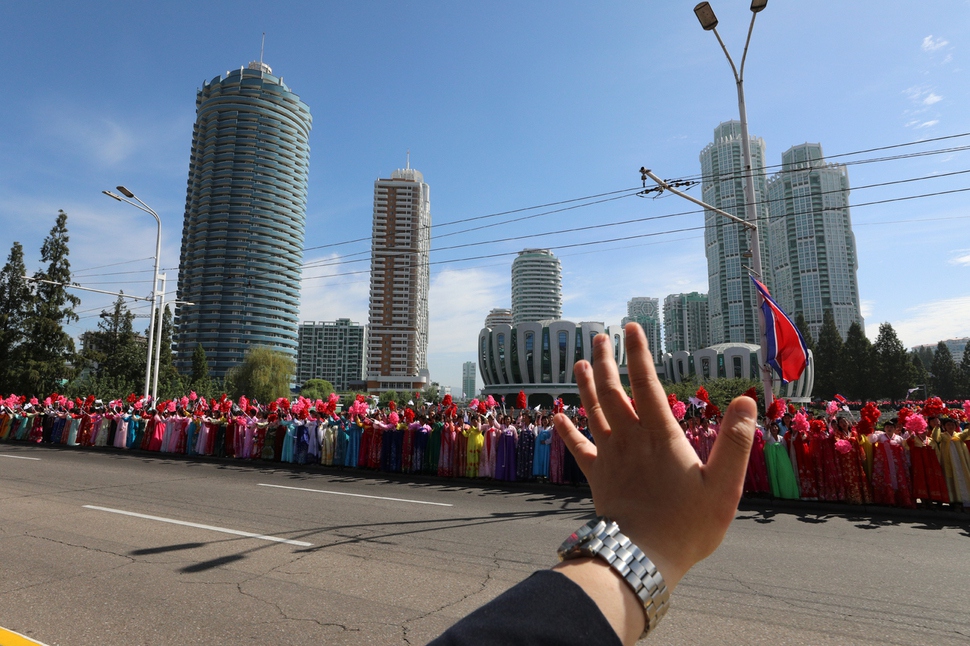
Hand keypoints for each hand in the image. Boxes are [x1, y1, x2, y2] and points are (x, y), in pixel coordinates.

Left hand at [554, 322, 756, 591]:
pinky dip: (567, 432)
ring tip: (578, 362)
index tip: (631, 328)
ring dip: (585, 386)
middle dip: (605, 361)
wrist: (642, 558)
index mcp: (660, 435)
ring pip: (593, 412)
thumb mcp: (724, 486)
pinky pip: (579, 449)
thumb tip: (747, 401)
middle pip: (613, 391)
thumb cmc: (687, 526)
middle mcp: (630, 439)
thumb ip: (735, 442)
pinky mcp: (599, 477)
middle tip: (600, 336)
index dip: (638, 354)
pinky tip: (557, 417)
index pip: (646, 383)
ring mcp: (611, 457)